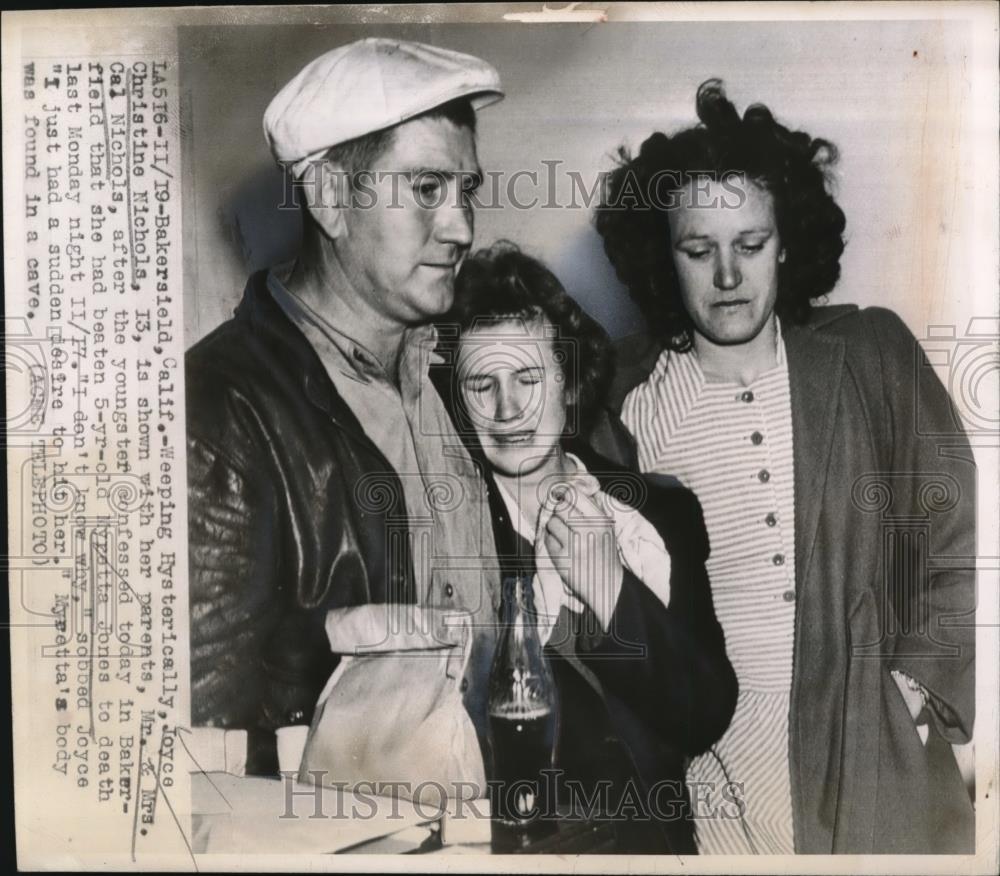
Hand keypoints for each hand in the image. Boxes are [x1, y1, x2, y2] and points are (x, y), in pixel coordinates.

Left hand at [535, 485, 623, 630]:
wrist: (608, 586)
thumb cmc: (604, 554)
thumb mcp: (606, 529)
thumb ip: (591, 511)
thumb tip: (568, 490)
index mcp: (601, 520)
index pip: (575, 495)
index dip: (564, 493)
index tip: (560, 495)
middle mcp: (588, 529)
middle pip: (561, 506)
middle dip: (559, 512)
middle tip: (563, 521)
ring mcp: (574, 544)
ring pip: (551, 522)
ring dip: (553, 528)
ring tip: (563, 537)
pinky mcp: (562, 557)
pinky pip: (547, 539)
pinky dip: (550, 542)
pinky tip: (561, 549)